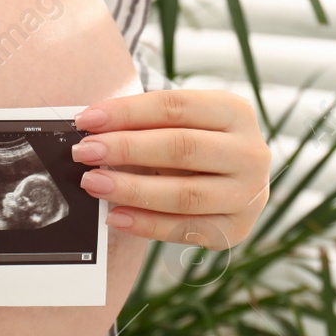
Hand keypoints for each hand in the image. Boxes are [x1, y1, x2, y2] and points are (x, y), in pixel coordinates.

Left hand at [70, 89, 270, 250]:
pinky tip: (115, 216)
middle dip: (126, 149)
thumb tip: (91, 129)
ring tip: (93, 183)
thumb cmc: (196, 142)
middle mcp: (250, 152)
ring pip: (184, 194)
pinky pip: (185, 229)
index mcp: (236, 112)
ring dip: (131, 189)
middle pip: (181, 148)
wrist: (234, 179)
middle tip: (85, 152)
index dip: (127, 112)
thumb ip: (144, 123)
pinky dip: (146, 224)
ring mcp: (248, 194)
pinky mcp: (236, 229)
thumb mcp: (180, 123)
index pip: (175, 106)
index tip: (87, 119)